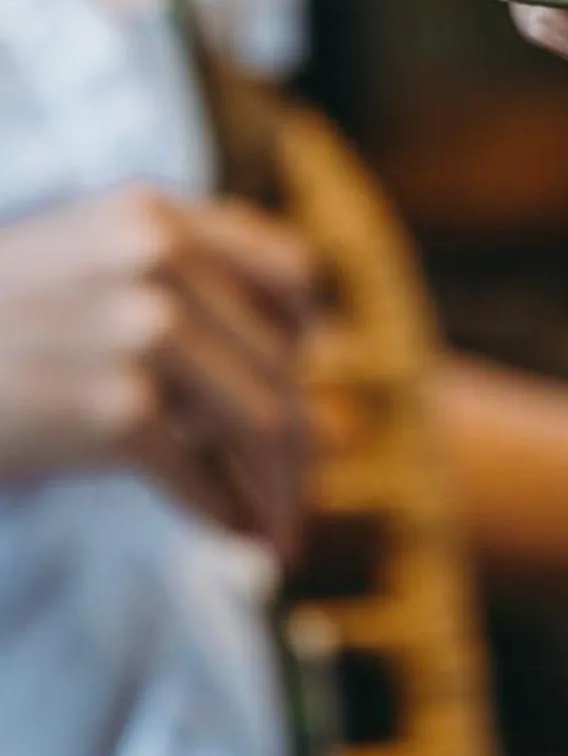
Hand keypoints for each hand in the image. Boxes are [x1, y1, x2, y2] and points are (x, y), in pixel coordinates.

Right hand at [0, 184, 315, 555]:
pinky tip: (233, 540)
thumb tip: (287, 380)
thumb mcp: (71, 273)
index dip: (308, 344)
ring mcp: (140, 326)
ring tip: (278, 532)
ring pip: (265, 420)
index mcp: (151, 215)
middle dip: (299, 443)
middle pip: (285, 361)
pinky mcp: (115, 406)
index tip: (304, 394)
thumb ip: (163, 296)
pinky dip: (228, 516)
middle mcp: (158, 256)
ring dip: (278, 490)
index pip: (291, 273)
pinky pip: (205, 474)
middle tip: (295, 501)